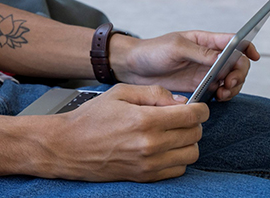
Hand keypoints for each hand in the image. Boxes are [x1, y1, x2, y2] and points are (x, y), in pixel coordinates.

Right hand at [53, 84, 207, 181]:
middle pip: (194, 134)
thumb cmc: (91, 118)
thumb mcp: (120, 92)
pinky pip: (178, 169)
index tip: (198, 107)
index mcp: (145, 120)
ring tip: (172, 132)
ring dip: (187, 141)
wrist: (69, 146)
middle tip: (181, 117)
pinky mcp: (146, 177)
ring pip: (191, 154)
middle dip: (193, 123)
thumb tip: (179, 101)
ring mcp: (149, 164)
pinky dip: (177, 158)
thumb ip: (153, 93)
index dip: (200, 109)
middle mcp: (150, 145)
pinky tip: (164, 147)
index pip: (191, 116)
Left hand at [112, 31, 258, 101]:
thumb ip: (201, 53)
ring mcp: (205, 72)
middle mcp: (209, 56)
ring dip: (233, 87)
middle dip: (239, 74)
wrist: (133, 68)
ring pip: (231, 79)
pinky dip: (224, 95)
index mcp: (205, 40)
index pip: (234, 41)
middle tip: (229, 84)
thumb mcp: (176, 48)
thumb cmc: (152, 51)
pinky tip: (217, 98)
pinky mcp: (199, 86)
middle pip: (237, 63)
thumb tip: (223, 58)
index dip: (247, 47)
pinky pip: (219, 91)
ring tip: (223, 93)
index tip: (254, 57)